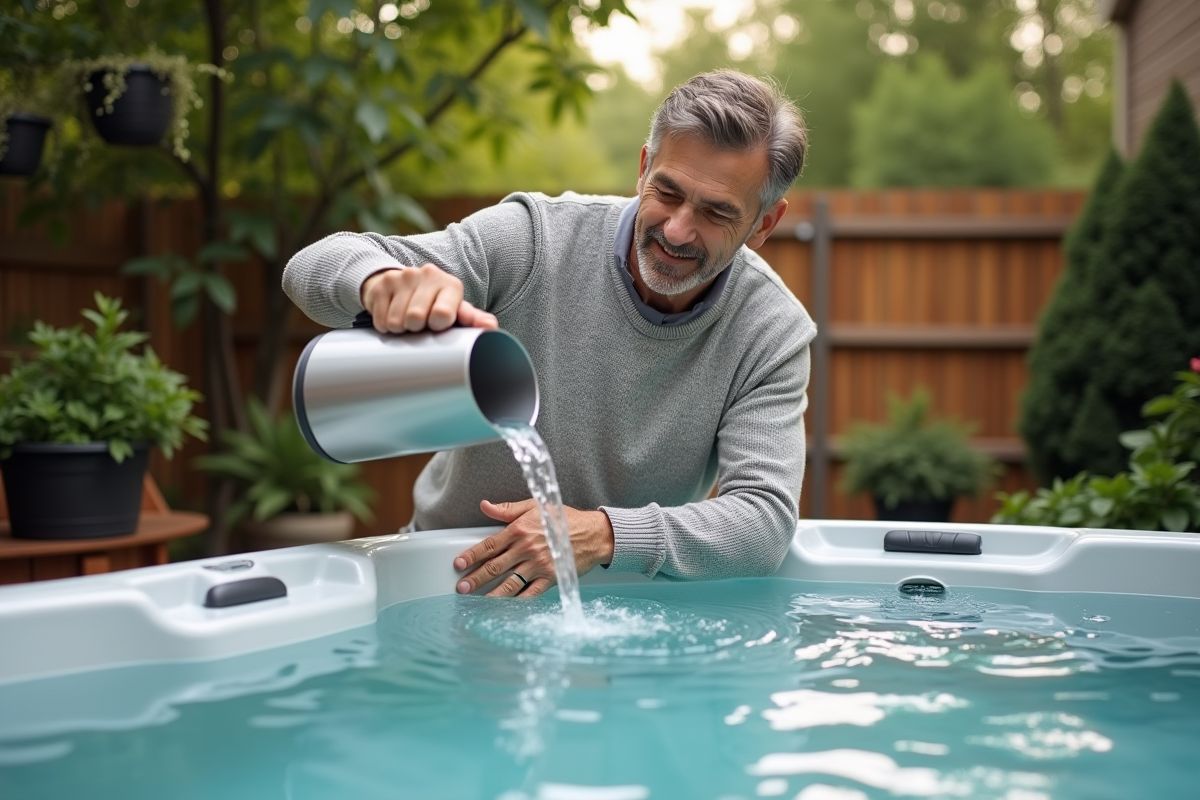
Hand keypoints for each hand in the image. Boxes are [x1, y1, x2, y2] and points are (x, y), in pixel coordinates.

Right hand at [360, 264, 497, 332]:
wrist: (403, 284)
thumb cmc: (435, 304)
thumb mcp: (455, 311)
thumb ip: (472, 320)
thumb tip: (490, 326)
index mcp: (450, 284)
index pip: (442, 314)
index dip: (437, 325)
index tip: (436, 325)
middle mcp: (428, 275)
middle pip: (415, 319)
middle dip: (415, 328)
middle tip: (420, 324)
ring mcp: (403, 277)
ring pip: (396, 321)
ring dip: (400, 328)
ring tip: (407, 320)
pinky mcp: (383, 283)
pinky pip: (380, 319)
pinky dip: (385, 325)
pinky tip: (393, 315)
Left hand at [454, 499, 615, 596]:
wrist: (593, 533)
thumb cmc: (564, 519)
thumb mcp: (535, 506)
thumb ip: (507, 509)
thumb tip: (485, 506)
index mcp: (520, 530)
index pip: (489, 545)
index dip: (471, 555)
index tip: (458, 563)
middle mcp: (526, 549)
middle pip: (495, 566)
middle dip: (475, 577)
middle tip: (461, 587)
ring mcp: (538, 565)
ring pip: (509, 582)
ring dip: (490, 592)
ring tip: (476, 599)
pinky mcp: (550, 578)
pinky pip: (530, 593)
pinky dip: (516, 601)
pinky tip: (504, 607)